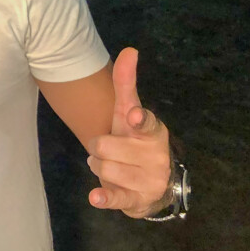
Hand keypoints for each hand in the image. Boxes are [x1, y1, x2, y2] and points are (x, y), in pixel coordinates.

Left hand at [85, 48, 170, 217]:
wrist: (152, 184)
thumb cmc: (135, 140)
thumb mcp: (129, 112)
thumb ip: (126, 83)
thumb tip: (129, 50)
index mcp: (153, 131)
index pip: (146, 122)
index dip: (138, 119)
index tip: (133, 115)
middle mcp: (154, 156)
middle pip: (105, 145)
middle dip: (99, 147)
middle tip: (108, 149)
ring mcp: (147, 179)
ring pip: (102, 168)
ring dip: (98, 166)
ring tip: (111, 166)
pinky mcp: (136, 200)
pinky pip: (115, 198)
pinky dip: (105, 198)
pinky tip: (96, 197)